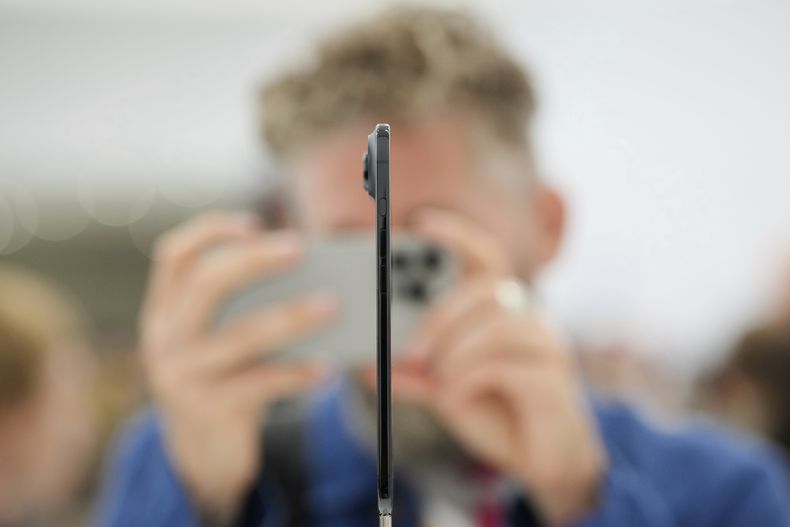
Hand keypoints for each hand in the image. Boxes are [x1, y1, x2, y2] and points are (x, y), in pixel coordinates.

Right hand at [140, 213, 336, 521]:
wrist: (198, 452)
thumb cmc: (222, 378)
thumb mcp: (217, 338)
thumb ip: (244, 307)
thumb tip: (311, 279)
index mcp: (165, 309)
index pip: (173, 255)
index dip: (209, 231)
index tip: (252, 224)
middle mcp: (165, 337)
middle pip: (206, 283)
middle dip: (255, 260)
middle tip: (299, 248)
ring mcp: (182, 375)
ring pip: (240, 336)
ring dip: (291, 317)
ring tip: (331, 305)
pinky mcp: (209, 409)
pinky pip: (260, 384)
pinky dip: (297, 373)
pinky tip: (327, 368)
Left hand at [396, 210, 605, 525]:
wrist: (544, 462)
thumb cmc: (498, 413)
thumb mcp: (445, 390)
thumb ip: (412, 375)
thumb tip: (365, 365)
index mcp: (502, 311)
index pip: (485, 257)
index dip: (458, 235)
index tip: (421, 223)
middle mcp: (528, 318)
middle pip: (485, 289)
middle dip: (440, 317)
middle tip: (411, 351)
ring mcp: (546, 344)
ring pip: (496, 324)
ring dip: (455, 353)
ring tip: (437, 380)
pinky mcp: (553, 378)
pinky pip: (505, 364)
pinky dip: (469, 379)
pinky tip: (456, 397)